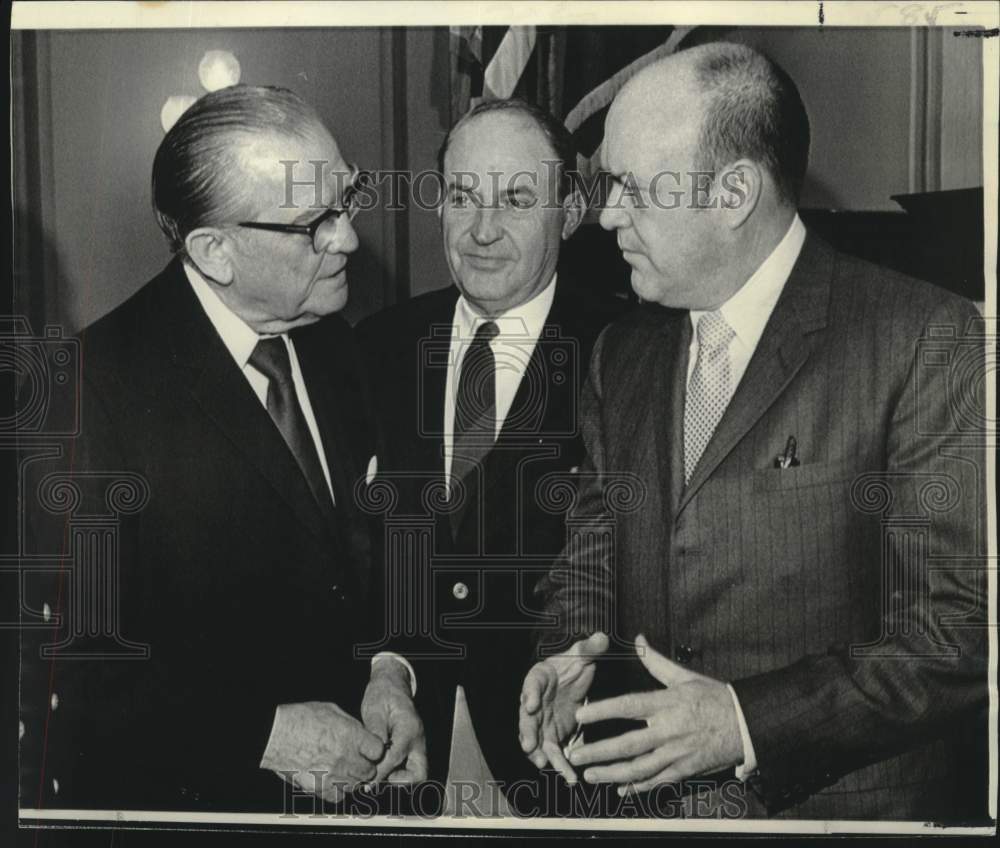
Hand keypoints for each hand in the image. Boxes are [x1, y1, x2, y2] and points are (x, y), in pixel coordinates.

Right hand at [260, 701, 385, 801]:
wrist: (275, 733)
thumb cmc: (300, 718)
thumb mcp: (332, 710)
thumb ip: (352, 726)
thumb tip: (362, 734)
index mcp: (351, 735)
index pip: (378, 751)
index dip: (375, 750)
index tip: (370, 749)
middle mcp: (345, 756)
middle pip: (369, 771)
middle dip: (366, 766)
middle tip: (357, 760)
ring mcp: (332, 774)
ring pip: (356, 785)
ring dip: (353, 779)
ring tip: (343, 769)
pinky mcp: (319, 787)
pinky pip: (338, 797)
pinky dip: (338, 791)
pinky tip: (332, 780)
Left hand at [361, 659, 426, 784]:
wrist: (392, 686)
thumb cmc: (383, 695)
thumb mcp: (375, 710)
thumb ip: (375, 732)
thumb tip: (373, 755)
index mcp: (409, 729)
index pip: (396, 757)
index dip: (380, 770)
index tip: (366, 779)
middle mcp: (418, 741)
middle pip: (419, 774)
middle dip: (399, 782)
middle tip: (378, 780)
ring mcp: (417, 746)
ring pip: (416, 774)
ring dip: (398, 780)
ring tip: (377, 776)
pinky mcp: (412, 750)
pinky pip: (409, 769)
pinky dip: (396, 774)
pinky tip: (379, 769)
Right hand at [518, 631, 608, 783]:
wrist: (570, 679)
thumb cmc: (571, 665)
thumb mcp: (580, 654)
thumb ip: (589, 648)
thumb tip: (602, 637)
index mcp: (538, 678)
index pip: (531, 685)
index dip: (529, 694)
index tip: (531, 703)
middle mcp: (534, 702)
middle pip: (526, 718)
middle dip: (526, 731)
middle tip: (529, 744)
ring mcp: (541, 722)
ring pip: (536, 739)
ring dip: (539, 753)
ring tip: (544, 765)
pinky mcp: (552, 735)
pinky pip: (552, 752)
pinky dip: (558, 763)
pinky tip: (568, 776)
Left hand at [568, 634, 742, 793]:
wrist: (746, 724)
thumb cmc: (714, 697)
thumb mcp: (685, 676)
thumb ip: (656, 661)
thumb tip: (638, 640)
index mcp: (666, 704)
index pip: (628, 706)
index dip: (602, 711)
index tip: (581, 716)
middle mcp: (668, 731)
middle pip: (627, 745)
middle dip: (598, 751)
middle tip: (575, 753)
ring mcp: (676, 754)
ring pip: (638, 769)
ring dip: (611, 774)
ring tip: (589, 775)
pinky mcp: (684, 770)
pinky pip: (657, 782)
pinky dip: (638, 788)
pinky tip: (621, 789)